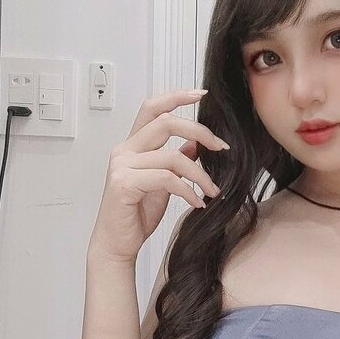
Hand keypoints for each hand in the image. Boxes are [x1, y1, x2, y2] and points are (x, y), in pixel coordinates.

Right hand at [88, 88, 227, 262]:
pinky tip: (198, 203)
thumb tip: (195, 144)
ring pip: (172, 156)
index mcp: (132, 146)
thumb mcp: (162, 184)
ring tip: (214, 191)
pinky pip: (166, 179)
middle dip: (199, 131)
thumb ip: (175, 161)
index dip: (175, 96)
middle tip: (222, 147)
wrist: (117, 245)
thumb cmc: (136, 215)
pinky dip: (188, 190)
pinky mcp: (123, 184)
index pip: (152, 109)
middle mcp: (124, 151)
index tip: (201, 93)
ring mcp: (121, 166)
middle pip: (165, 123)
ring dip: (200, 174)